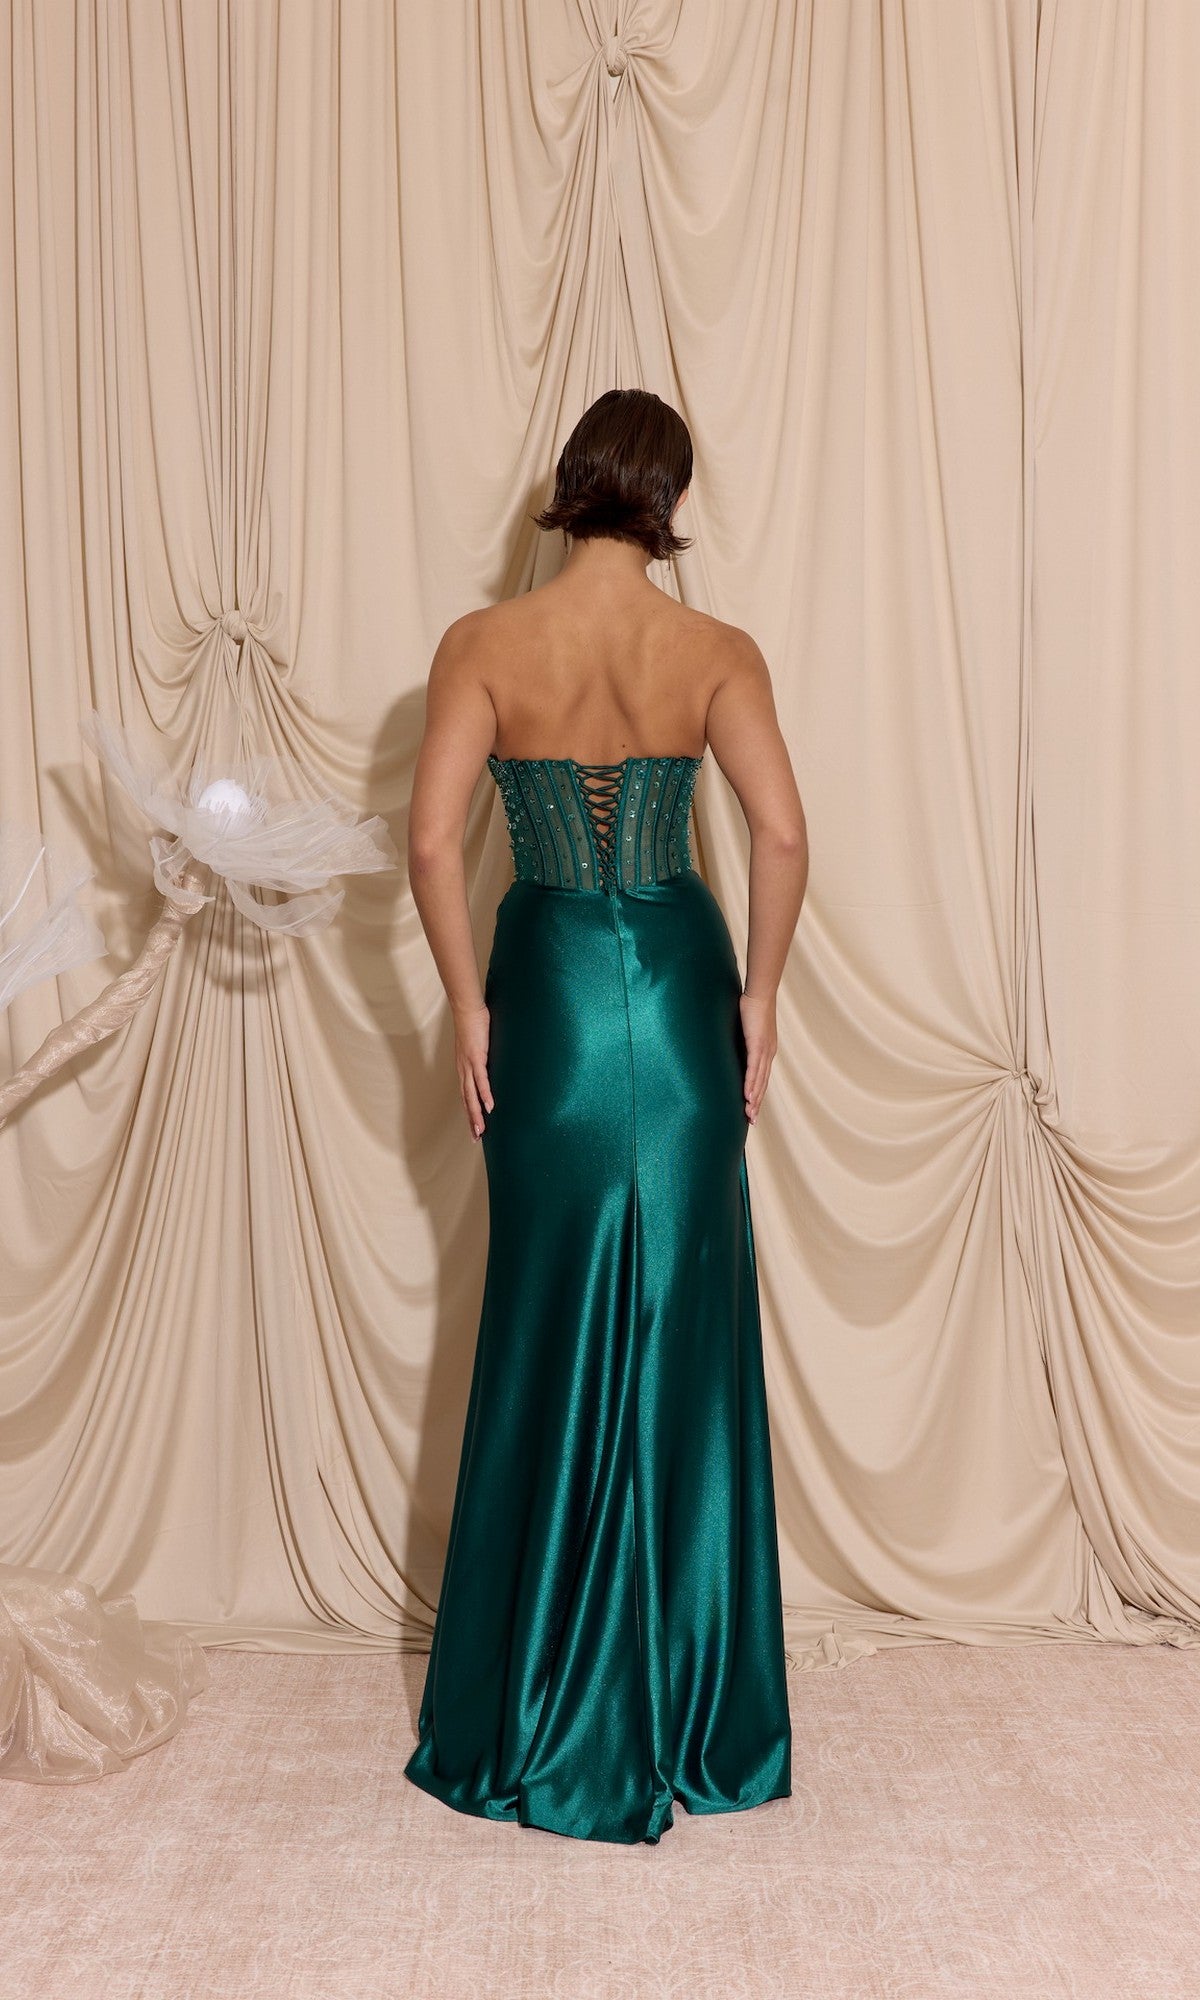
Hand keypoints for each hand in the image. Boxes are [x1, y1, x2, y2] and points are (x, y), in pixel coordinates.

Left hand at [454, 1002, 493, 1139]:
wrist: (467, 1008)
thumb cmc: (474, 1023)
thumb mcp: (480, 1045)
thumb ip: (485, 1056)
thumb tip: (495, 1063)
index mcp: (464, 1068)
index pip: (466, 1095)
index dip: (470, 1113)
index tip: (475, 1128)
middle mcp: (464, 1070)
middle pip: (467, 1100)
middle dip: (472, 1120)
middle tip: (476, 1138)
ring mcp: (469, 1064)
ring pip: (471, 1095)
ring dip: (476, 1114)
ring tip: (481, 1130)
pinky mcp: (476, 1057)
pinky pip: (481, 1080)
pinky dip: (485, 1094)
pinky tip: (490, 1106)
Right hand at [739, 991, 776, 1124]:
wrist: (760, 993)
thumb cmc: (752, 1007)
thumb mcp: (747, 1028)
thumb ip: (742, 1040)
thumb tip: (732, 1045)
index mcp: (766, 1051)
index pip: (762, 1078)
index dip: (757, 1094)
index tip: (752, 1109)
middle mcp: (768, 1054)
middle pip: (762, 1084)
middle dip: (756, 1103)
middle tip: (751, 1121)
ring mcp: (764, 1051)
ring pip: (759, 1080)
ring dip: (754, 1099)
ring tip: (748, 1114)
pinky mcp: (757, 1045)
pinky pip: (754, 1069)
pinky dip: (751, 1084)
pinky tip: (747, 1096)